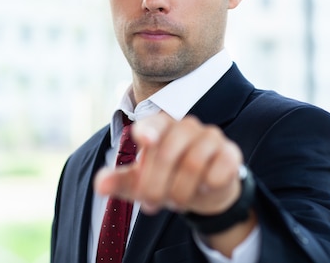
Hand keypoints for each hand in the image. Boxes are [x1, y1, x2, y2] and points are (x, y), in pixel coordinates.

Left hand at [94, 112, 242, 215]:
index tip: (145, 140)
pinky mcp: (230, 152)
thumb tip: (100, 184)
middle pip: (168, 152)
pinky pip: (220, 168)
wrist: (203, 191)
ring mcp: (210, 137)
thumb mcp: (140, 182)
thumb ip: (120, 181)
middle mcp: (186, 126)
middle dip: (156, 185)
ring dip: (181, 191)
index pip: (152, 125)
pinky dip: (209, 185)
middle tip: (151, 204)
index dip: (148, 131)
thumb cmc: (166, 179)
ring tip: (176, 202)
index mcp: (161, 127)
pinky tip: (204, 188)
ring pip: (193, 164)